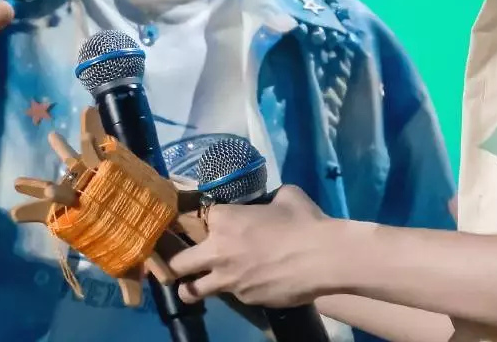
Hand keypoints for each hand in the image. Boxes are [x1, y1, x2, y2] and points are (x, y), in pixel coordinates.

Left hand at [167, 186, 336, 308]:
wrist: (322, 257)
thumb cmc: (303, 220)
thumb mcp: (284, 195)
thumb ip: (266, 199)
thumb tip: (268, 203)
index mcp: (224, 219)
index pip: (195, 217)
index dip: (198, 219)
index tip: (202, 221)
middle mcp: (218, 251)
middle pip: (177, 262)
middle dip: (174, 261)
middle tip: (180, 260)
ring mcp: (228, 280)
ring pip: (191, 290)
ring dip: (190, 286)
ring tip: (194, 284)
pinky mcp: (244, 300)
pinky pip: (229, 295)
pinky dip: (234, 290)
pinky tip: (248, 282)